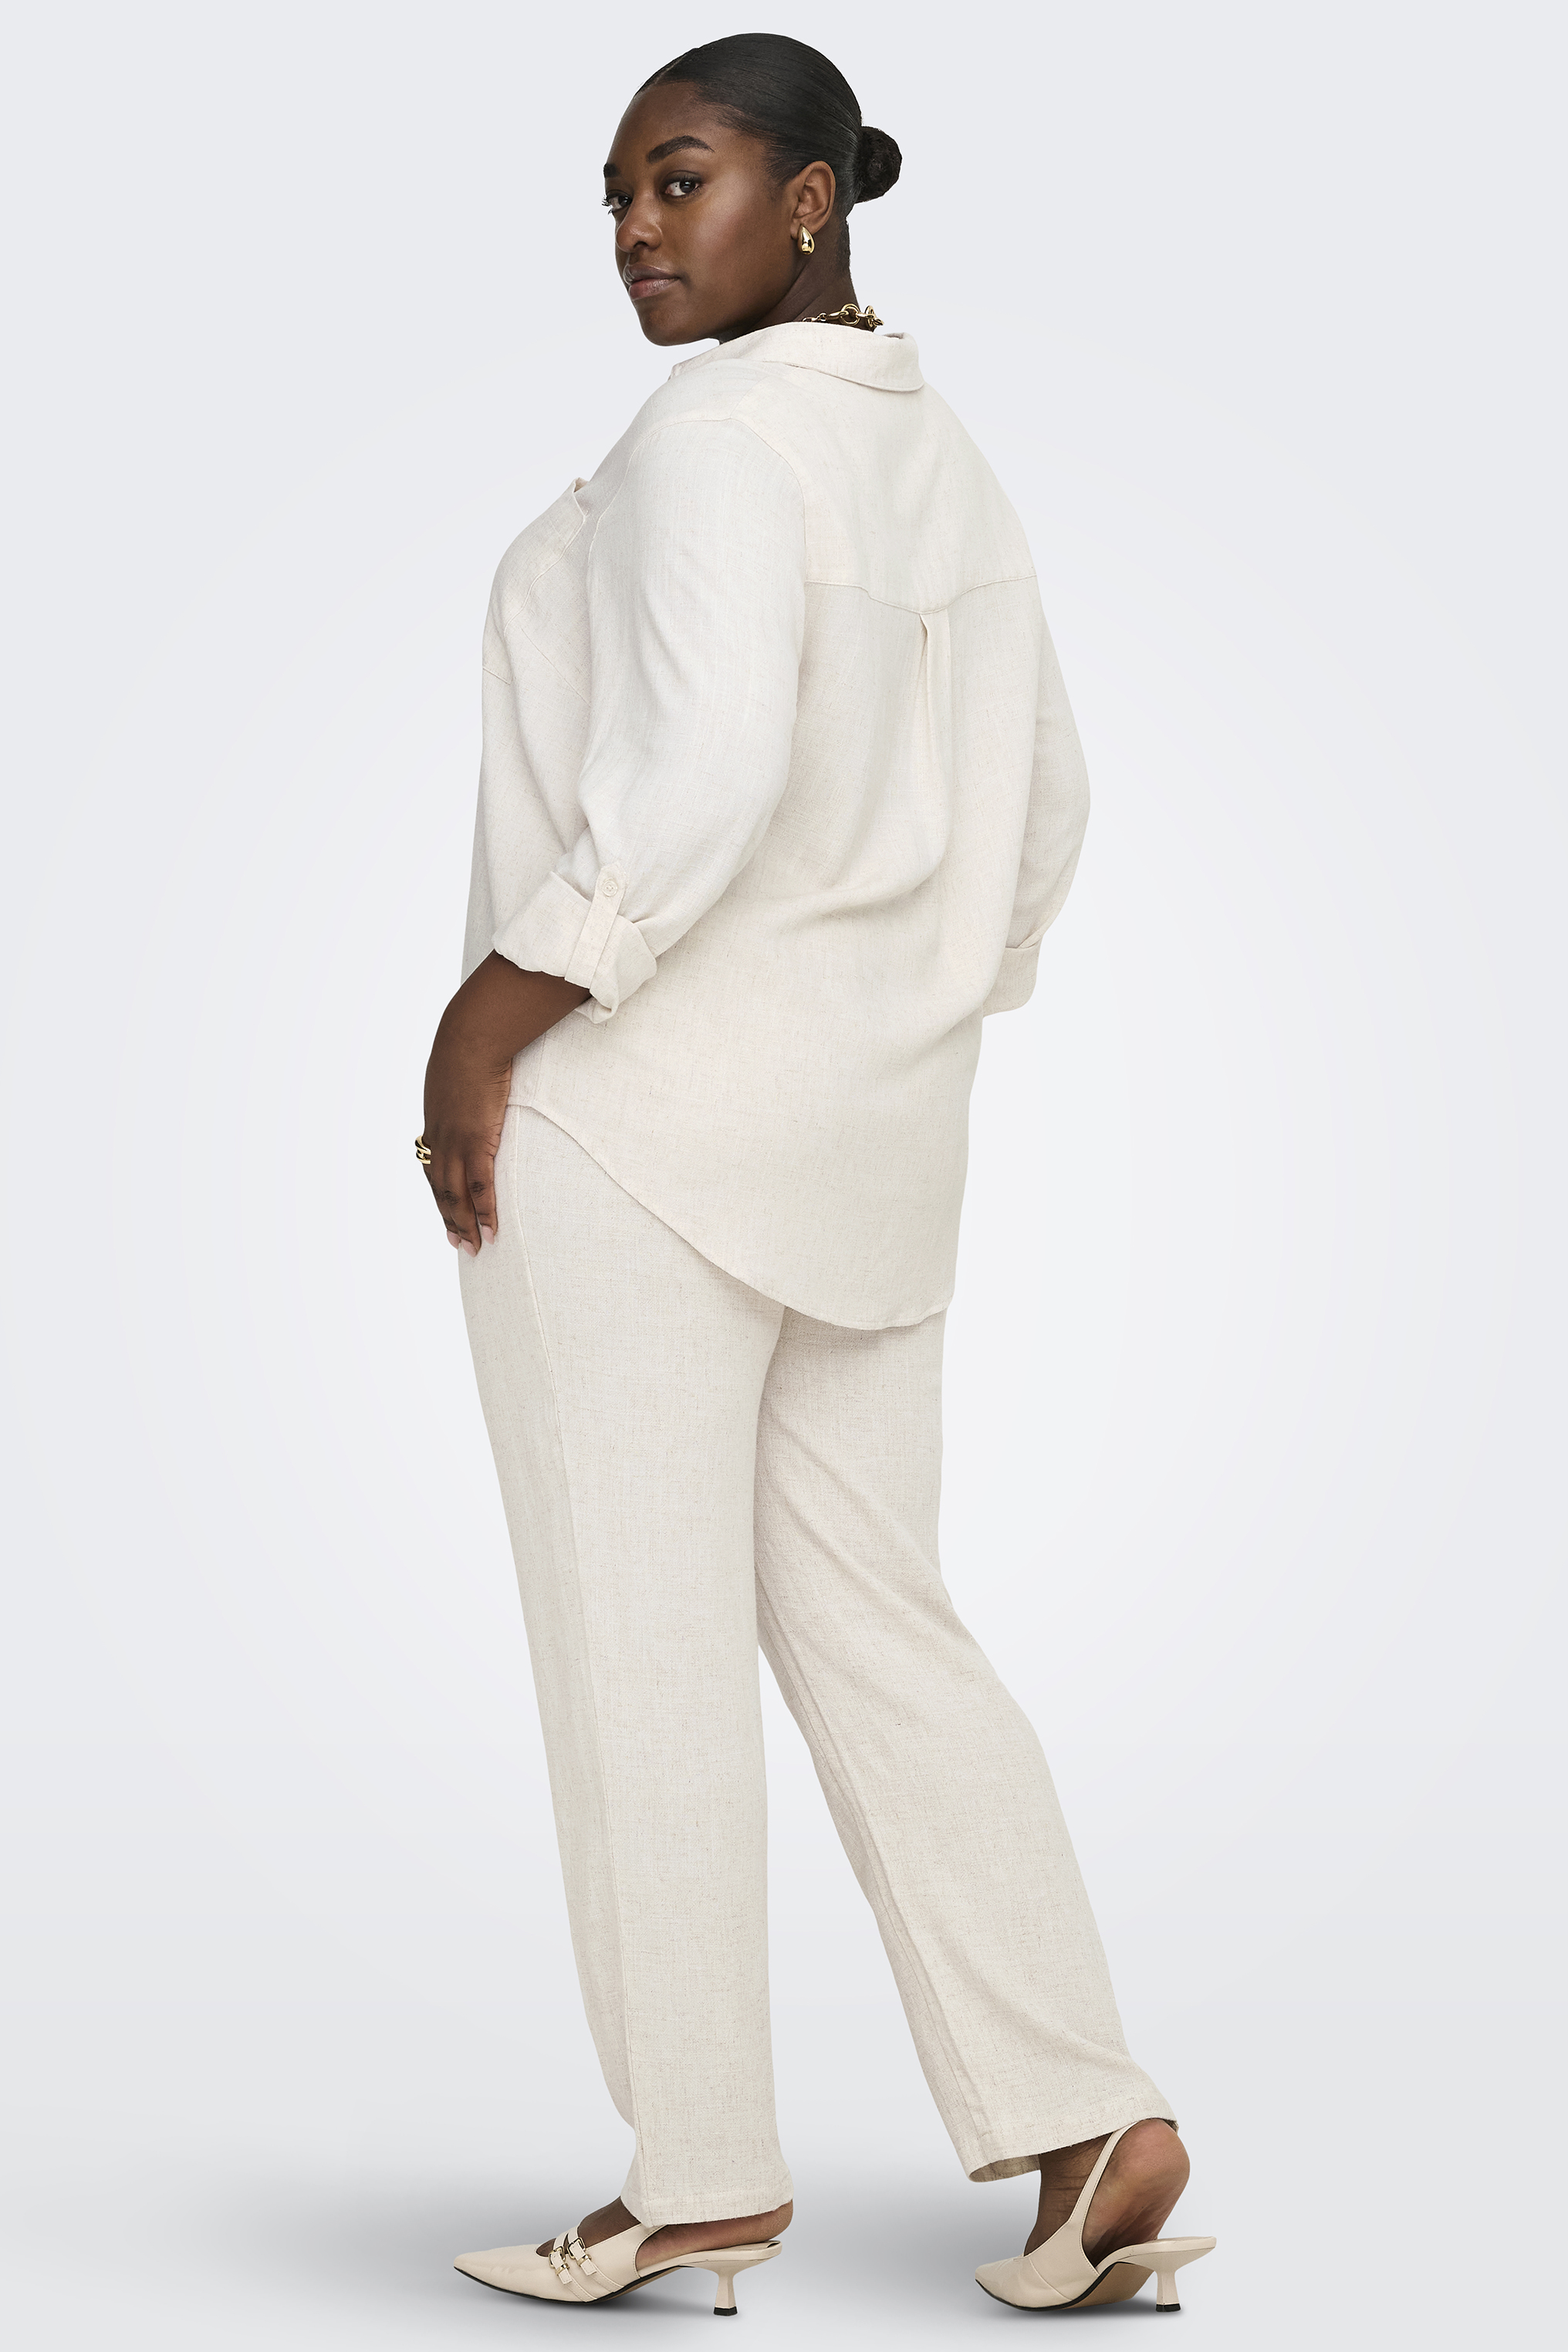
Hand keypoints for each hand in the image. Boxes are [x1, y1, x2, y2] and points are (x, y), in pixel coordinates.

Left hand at [421, 954, 587, 1251]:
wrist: (471, 1037)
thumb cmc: (469, 1045)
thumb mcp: (456, 1070)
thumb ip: (463, 1085)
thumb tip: (475, 1081)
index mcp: (434, 1123)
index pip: (432, 1167)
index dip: (438, 1193)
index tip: (444, 1213)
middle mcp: (440, 1138)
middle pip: (441, 1189)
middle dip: (449, 1219)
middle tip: (458, 1245)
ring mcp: (456, 1143)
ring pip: (456, 1195)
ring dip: (464, 1224)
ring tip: (474, 1248)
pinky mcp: (477, 1141)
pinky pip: (481, 1186)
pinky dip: (485, 1211)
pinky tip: (491, 1231)